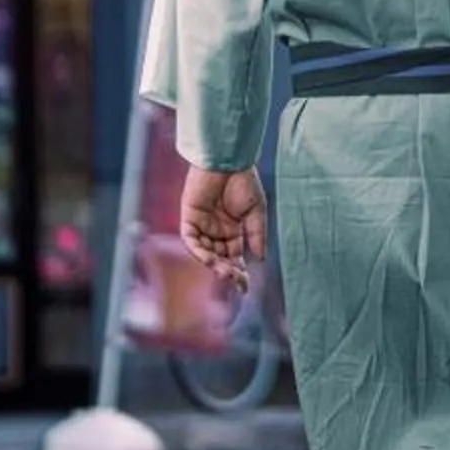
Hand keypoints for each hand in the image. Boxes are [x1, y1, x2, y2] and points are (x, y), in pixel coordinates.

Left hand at [180, 166, 265, 290]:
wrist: (228, 161)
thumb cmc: (244, 182)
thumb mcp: (256, 211)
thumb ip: (256, 235)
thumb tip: (259, 259)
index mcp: (233, 230)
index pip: (235, 257)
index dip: (240, 272)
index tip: (245, 288)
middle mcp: (216, 231)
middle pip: (220, 258)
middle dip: (228, 272)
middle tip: (237, 282)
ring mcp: (202, 226)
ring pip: (205, 253)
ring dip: (214, 264)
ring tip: (226, 273)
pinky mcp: (189, 218)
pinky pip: (191, 241)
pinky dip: (199, 251)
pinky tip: (210, 259)